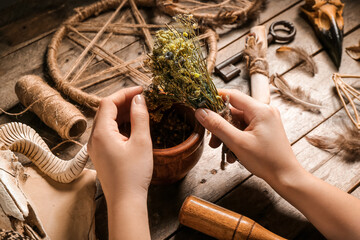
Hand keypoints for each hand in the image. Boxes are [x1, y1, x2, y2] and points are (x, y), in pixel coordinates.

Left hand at [88, 86, 152, 203]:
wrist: (125, 201)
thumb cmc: (134, 174)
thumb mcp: (141, 142)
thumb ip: (140, 117)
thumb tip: (139, 99)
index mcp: (101, 133)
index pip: (108, 102)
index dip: (125, 93)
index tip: (142, 90)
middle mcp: (94, 138)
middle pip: (106, 110)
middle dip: (124, 102)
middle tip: (143, 99)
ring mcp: (95, 147)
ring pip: (107, 121)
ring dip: (122, 113)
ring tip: (140, 110)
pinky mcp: (101, 154)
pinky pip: (108, 132)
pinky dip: (120, 124)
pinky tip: (133, 126)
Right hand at [195, 89, 303, 183]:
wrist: (286, 177)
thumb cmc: (267, 161)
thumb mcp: (237, 142)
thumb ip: (217, 125)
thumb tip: (201, 112)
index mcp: (260, 110)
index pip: (232, 95)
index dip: (215, 98)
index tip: (201, 103)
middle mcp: (264, 112)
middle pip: (233, 111)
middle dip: (220, 125)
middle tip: (212, 140)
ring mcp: (264, 121)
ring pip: (237, 122)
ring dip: (226, 135)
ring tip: (221, 149)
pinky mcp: (264, 130)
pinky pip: (243, 130)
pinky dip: (235, 139)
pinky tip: (232, 153)